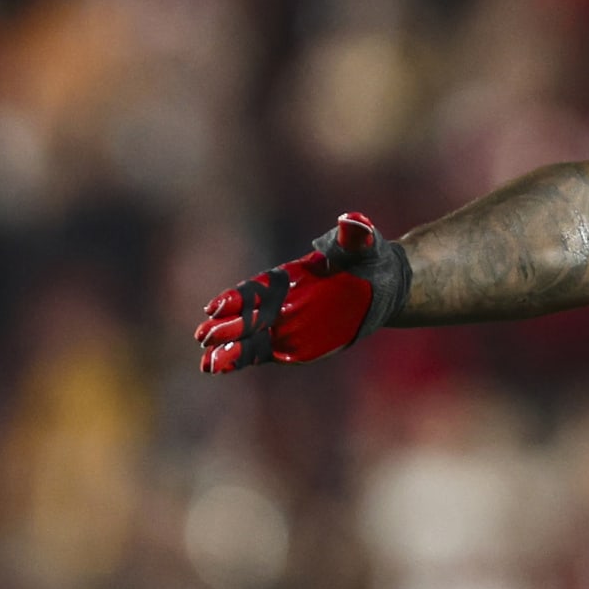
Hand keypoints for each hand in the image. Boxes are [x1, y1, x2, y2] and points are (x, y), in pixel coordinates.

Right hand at [195, 213, 410, 372]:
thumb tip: (353, 220)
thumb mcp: (365, 245)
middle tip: (204, 336)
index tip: (216, 307)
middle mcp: (282, 301)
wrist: (383, 284)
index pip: (258, 288)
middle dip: (227, 327)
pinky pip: (262, 352)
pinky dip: (241, 359)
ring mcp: (285, 324)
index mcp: (291, 277)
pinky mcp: (292, 344)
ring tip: (206, 363)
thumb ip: (354, 236)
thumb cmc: (368, 260)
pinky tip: (217, 367)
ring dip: (228, 350)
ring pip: (249, 337)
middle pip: (247, 316)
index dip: (237, 298)